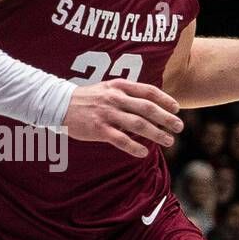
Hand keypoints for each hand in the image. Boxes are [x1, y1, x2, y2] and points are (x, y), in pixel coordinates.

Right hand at [63, 79, 182, 157]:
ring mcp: (107, 114)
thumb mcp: (107, 88)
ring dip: (156, 134)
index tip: (177, 108)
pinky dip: (134, 147)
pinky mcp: (98, 129)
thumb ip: (127, 93)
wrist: (59, 104)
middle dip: (166, 118)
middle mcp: (115, 98)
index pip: (148, 91)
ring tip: (169, 141)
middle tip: (179, 127)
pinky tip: (144, 153)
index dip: (165, 100)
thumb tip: (149, 105)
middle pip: (147, 108)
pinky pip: (120, 140)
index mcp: (119, 86)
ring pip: (138, 125)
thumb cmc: (87, 98)